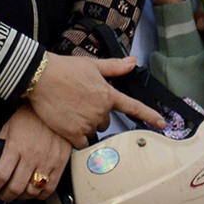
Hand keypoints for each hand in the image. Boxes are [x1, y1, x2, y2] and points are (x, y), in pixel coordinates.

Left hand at [0, 104, 71, 202]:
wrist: (54, 109)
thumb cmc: (29, 117)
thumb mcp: (8, 127)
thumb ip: (1, 145)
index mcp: (15, 146)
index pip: (0, 175)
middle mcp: (31, 156)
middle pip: (16, 188)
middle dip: (5, 195)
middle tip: (2, 194)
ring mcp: (47, 161)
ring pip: (33, 191)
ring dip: (22, 197)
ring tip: (17, 193)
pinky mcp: (60, 164)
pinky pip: (50, 188)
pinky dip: (40, 195)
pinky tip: (34, 191)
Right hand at [25, 51, 163, 145]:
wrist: (41, 77)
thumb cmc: (65, 68)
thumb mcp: (91, 64)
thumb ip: (114, 67)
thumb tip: (133, 60)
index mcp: (108, 94)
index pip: (134, 107)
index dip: (150, 115)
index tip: (162, 123)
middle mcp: (101, 111)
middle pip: (105, 121)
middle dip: (95, 115)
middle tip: (79, 103)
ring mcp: (87, 123)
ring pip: (92, 130)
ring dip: (85, 125)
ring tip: (70, 110)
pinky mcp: (73, 133)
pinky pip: (81, 143)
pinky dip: (76, 136)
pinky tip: (67, 124)